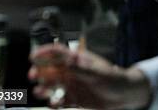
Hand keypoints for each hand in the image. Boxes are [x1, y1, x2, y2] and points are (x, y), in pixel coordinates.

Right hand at [29, 43, 151, 109]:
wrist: (125, 95)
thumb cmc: (114, 79)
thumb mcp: (98, 73)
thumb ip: (82, 69)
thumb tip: (68, 61)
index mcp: (78, 60)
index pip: (58, 52)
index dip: (45, 52)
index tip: (33, 56)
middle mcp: (72, 72)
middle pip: (50, 69)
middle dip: (40, 71)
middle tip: (33, 75)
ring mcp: (72, 85)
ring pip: (52, 86)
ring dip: (44, 88)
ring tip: (40, 92)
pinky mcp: (74, 99)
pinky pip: (59, 101)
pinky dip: (54, 103)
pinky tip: (53, 104)